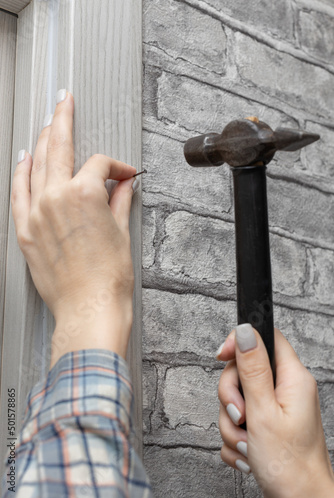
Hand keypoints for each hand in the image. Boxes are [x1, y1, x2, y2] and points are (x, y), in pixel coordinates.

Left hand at [11, 91, 137, 367]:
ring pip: (35, 164)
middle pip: (57, 146)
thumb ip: (119, 200)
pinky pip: (18, 192)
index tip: (125, 175)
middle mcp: (55, 197)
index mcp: (84, 194)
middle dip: (62, 118)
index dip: (117, 166)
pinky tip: (23, 159)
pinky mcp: (25, 231)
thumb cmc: (108, 277)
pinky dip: (20, 173)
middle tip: (64, 101)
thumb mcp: (121, 232)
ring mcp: (36, 213)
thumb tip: (123, 185)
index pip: (100, 164)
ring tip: (46, 125)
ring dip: (41, 141)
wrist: (89, 308)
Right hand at [217, 324, 333, 497]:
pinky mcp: (265, 425)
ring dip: (232, 423)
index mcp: (292, 378)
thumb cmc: (289, 465)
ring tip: (247, 443)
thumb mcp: (264, 412)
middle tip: (241, 416)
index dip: (240, 341)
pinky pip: (238, 420)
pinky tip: (248, 453)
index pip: (265, 337)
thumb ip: (252, 369)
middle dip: (231, 396)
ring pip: (237, 398)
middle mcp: (285, 389)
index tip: (221, 356)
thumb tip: (245, 330)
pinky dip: (236, 438)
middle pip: (243, 370)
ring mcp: (275, 408)